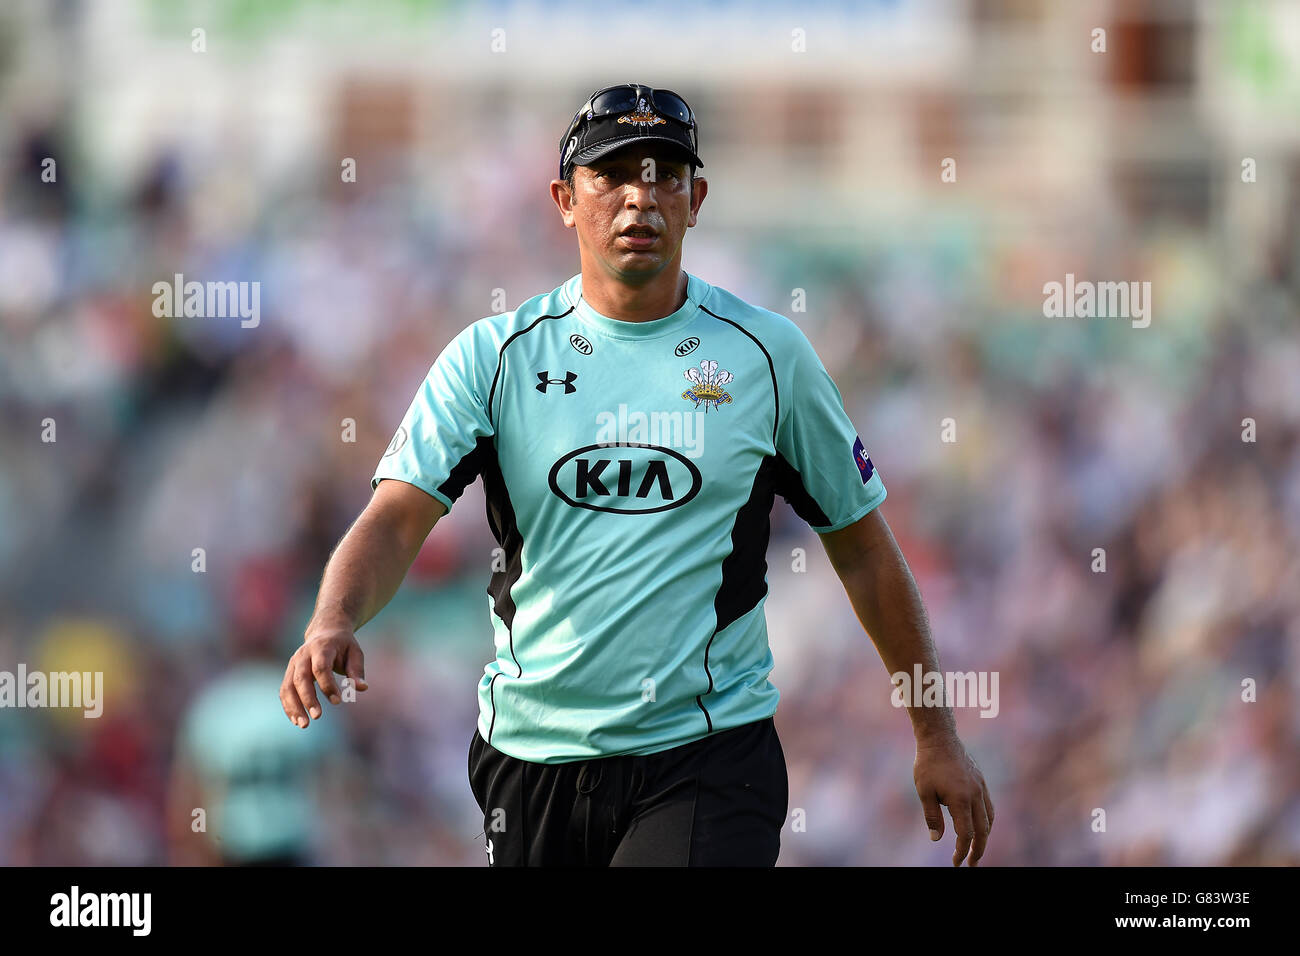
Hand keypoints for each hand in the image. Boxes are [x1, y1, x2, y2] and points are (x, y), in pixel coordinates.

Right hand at [280, 617, 367, 727]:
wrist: (325, 631)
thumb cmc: (343, 645)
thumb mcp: (355, 652)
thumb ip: (357, 670)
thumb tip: (362, 688)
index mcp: (321, 647)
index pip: (320, 668)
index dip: (328, 685)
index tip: (338, 701)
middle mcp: (303, 655)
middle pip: (301, 678)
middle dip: (308, 698)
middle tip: (318, 716)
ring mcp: (293, 664)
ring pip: (288, 686)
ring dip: (294, 707)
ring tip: (304, 725)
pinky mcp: (289, 673)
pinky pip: (284, 691)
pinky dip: (288, 706)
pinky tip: (297, 721)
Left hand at [913, 735, 993, 865]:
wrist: (940, 739)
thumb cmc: (928, 765)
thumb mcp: (924, 791)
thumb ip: (931, 816)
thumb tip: (936, 838)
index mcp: (960, 799)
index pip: (966, 834)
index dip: (962, 851)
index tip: (956, 862)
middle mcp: (975, 795)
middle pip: (982, 830)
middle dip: (978, 850)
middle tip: (971, 864)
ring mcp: (981, 788)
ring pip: (989, 819)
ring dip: (984, 836)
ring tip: (976, 848)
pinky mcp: (981, 782)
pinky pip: (989, 807)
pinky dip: (987, 821)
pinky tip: (980, 826)